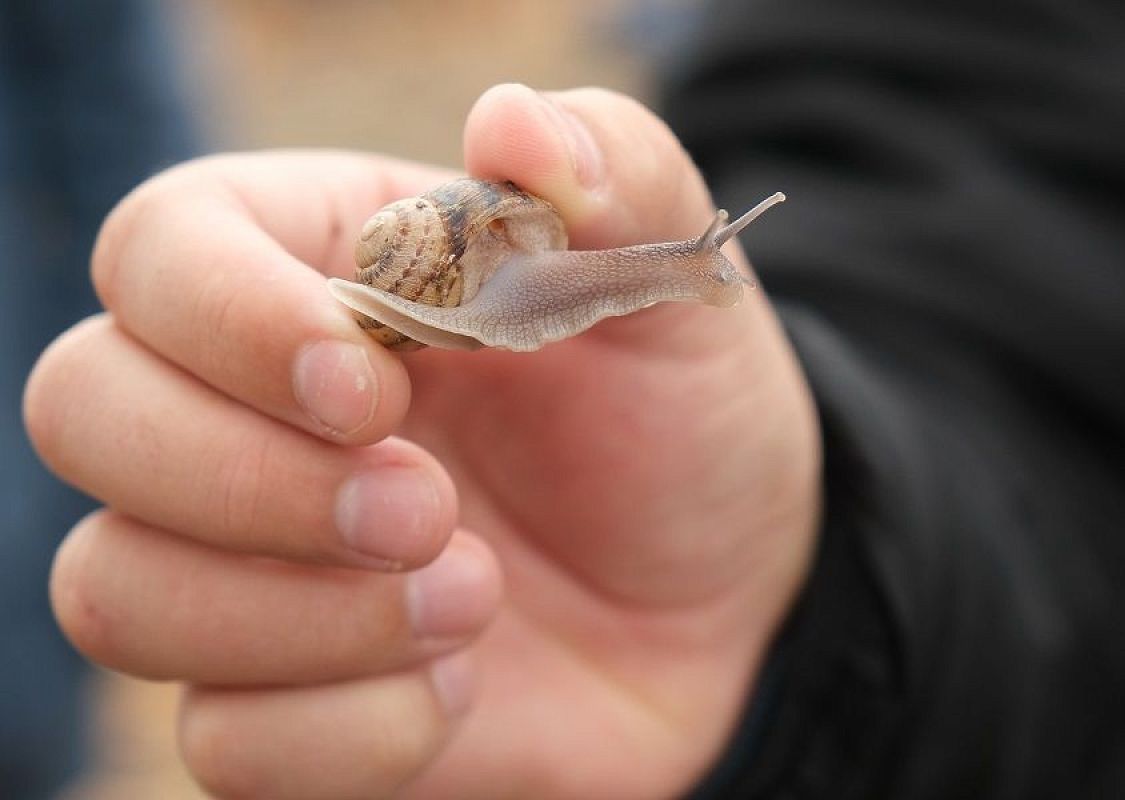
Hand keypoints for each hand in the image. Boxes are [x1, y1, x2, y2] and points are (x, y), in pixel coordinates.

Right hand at [25, 84, 820, 798]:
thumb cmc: (685, 425)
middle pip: (85, 411)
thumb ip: (619, 177)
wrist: (727, 597)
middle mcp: (252, 414)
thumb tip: (512, 121)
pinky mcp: (280, 703)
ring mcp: (250, 568)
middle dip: (248, 477)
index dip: (225, 316)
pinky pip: (221, 742)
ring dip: (303, 617)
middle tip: (427, 507)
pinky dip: (353, 731)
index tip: (369, 386)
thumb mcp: (680, 291)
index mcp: (325, 276)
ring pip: (115, 593)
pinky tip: (461, 682)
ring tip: (474, 595)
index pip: (157, 250)